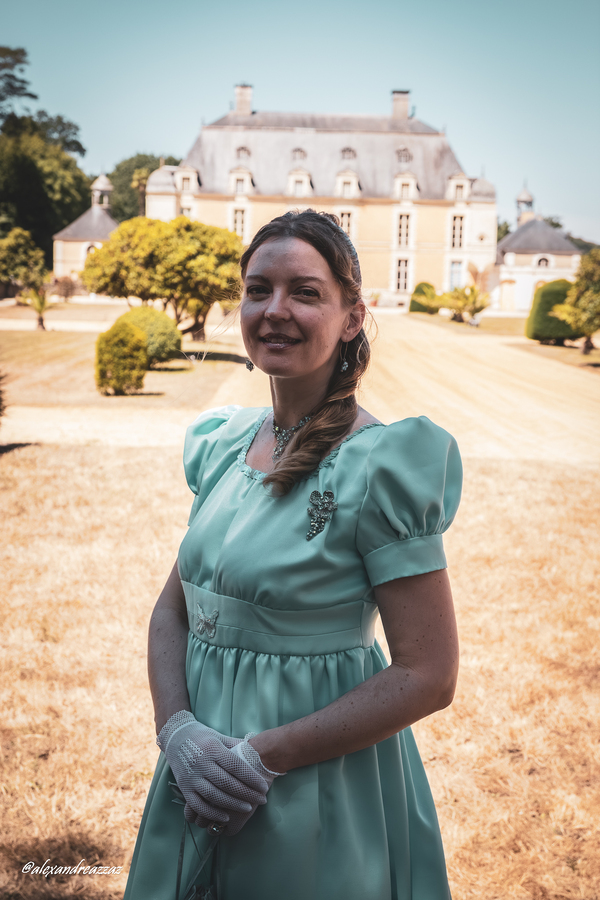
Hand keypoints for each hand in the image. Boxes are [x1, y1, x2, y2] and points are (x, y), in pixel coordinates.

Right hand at [157, 711, 268, 826]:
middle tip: (262, 799)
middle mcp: (201, 763)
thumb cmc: (203, 737)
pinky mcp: (184, 788)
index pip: (236, 766)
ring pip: (214, 795)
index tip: (264, 786)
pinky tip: (225, 816)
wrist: (175, 737)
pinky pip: (198, 805)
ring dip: (233, 804)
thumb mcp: (220, 737)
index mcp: (213, 749)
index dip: (251, 778)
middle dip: (247, 793)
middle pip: (227, 783)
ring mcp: (192, 777)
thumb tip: (258, 754)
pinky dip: (212, 813)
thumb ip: (237, 747)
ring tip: (248, 808)